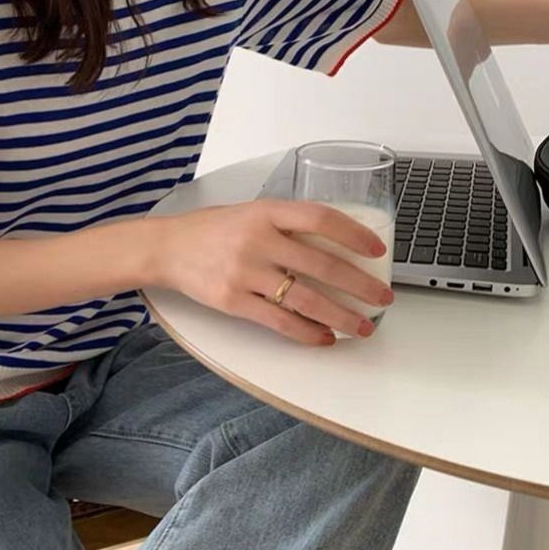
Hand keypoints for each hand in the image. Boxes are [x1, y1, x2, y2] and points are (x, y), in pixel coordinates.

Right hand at [156, 199, 393, 345]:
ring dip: (342, 316)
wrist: (166, 248)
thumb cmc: (210, 229)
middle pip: (322, 265)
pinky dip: (308, 333)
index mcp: (265, 212)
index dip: (354, 234)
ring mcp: (245, 272)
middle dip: (360, 285)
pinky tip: (325, 338)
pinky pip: (279, 322)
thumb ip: (284, 224)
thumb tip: (332, 245)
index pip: (321, 218)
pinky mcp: (233, 301)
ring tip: (362, 326)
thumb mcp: (249, 212)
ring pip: (307, 299)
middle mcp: (257, 240)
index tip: (377, 250)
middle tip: (382, 298)